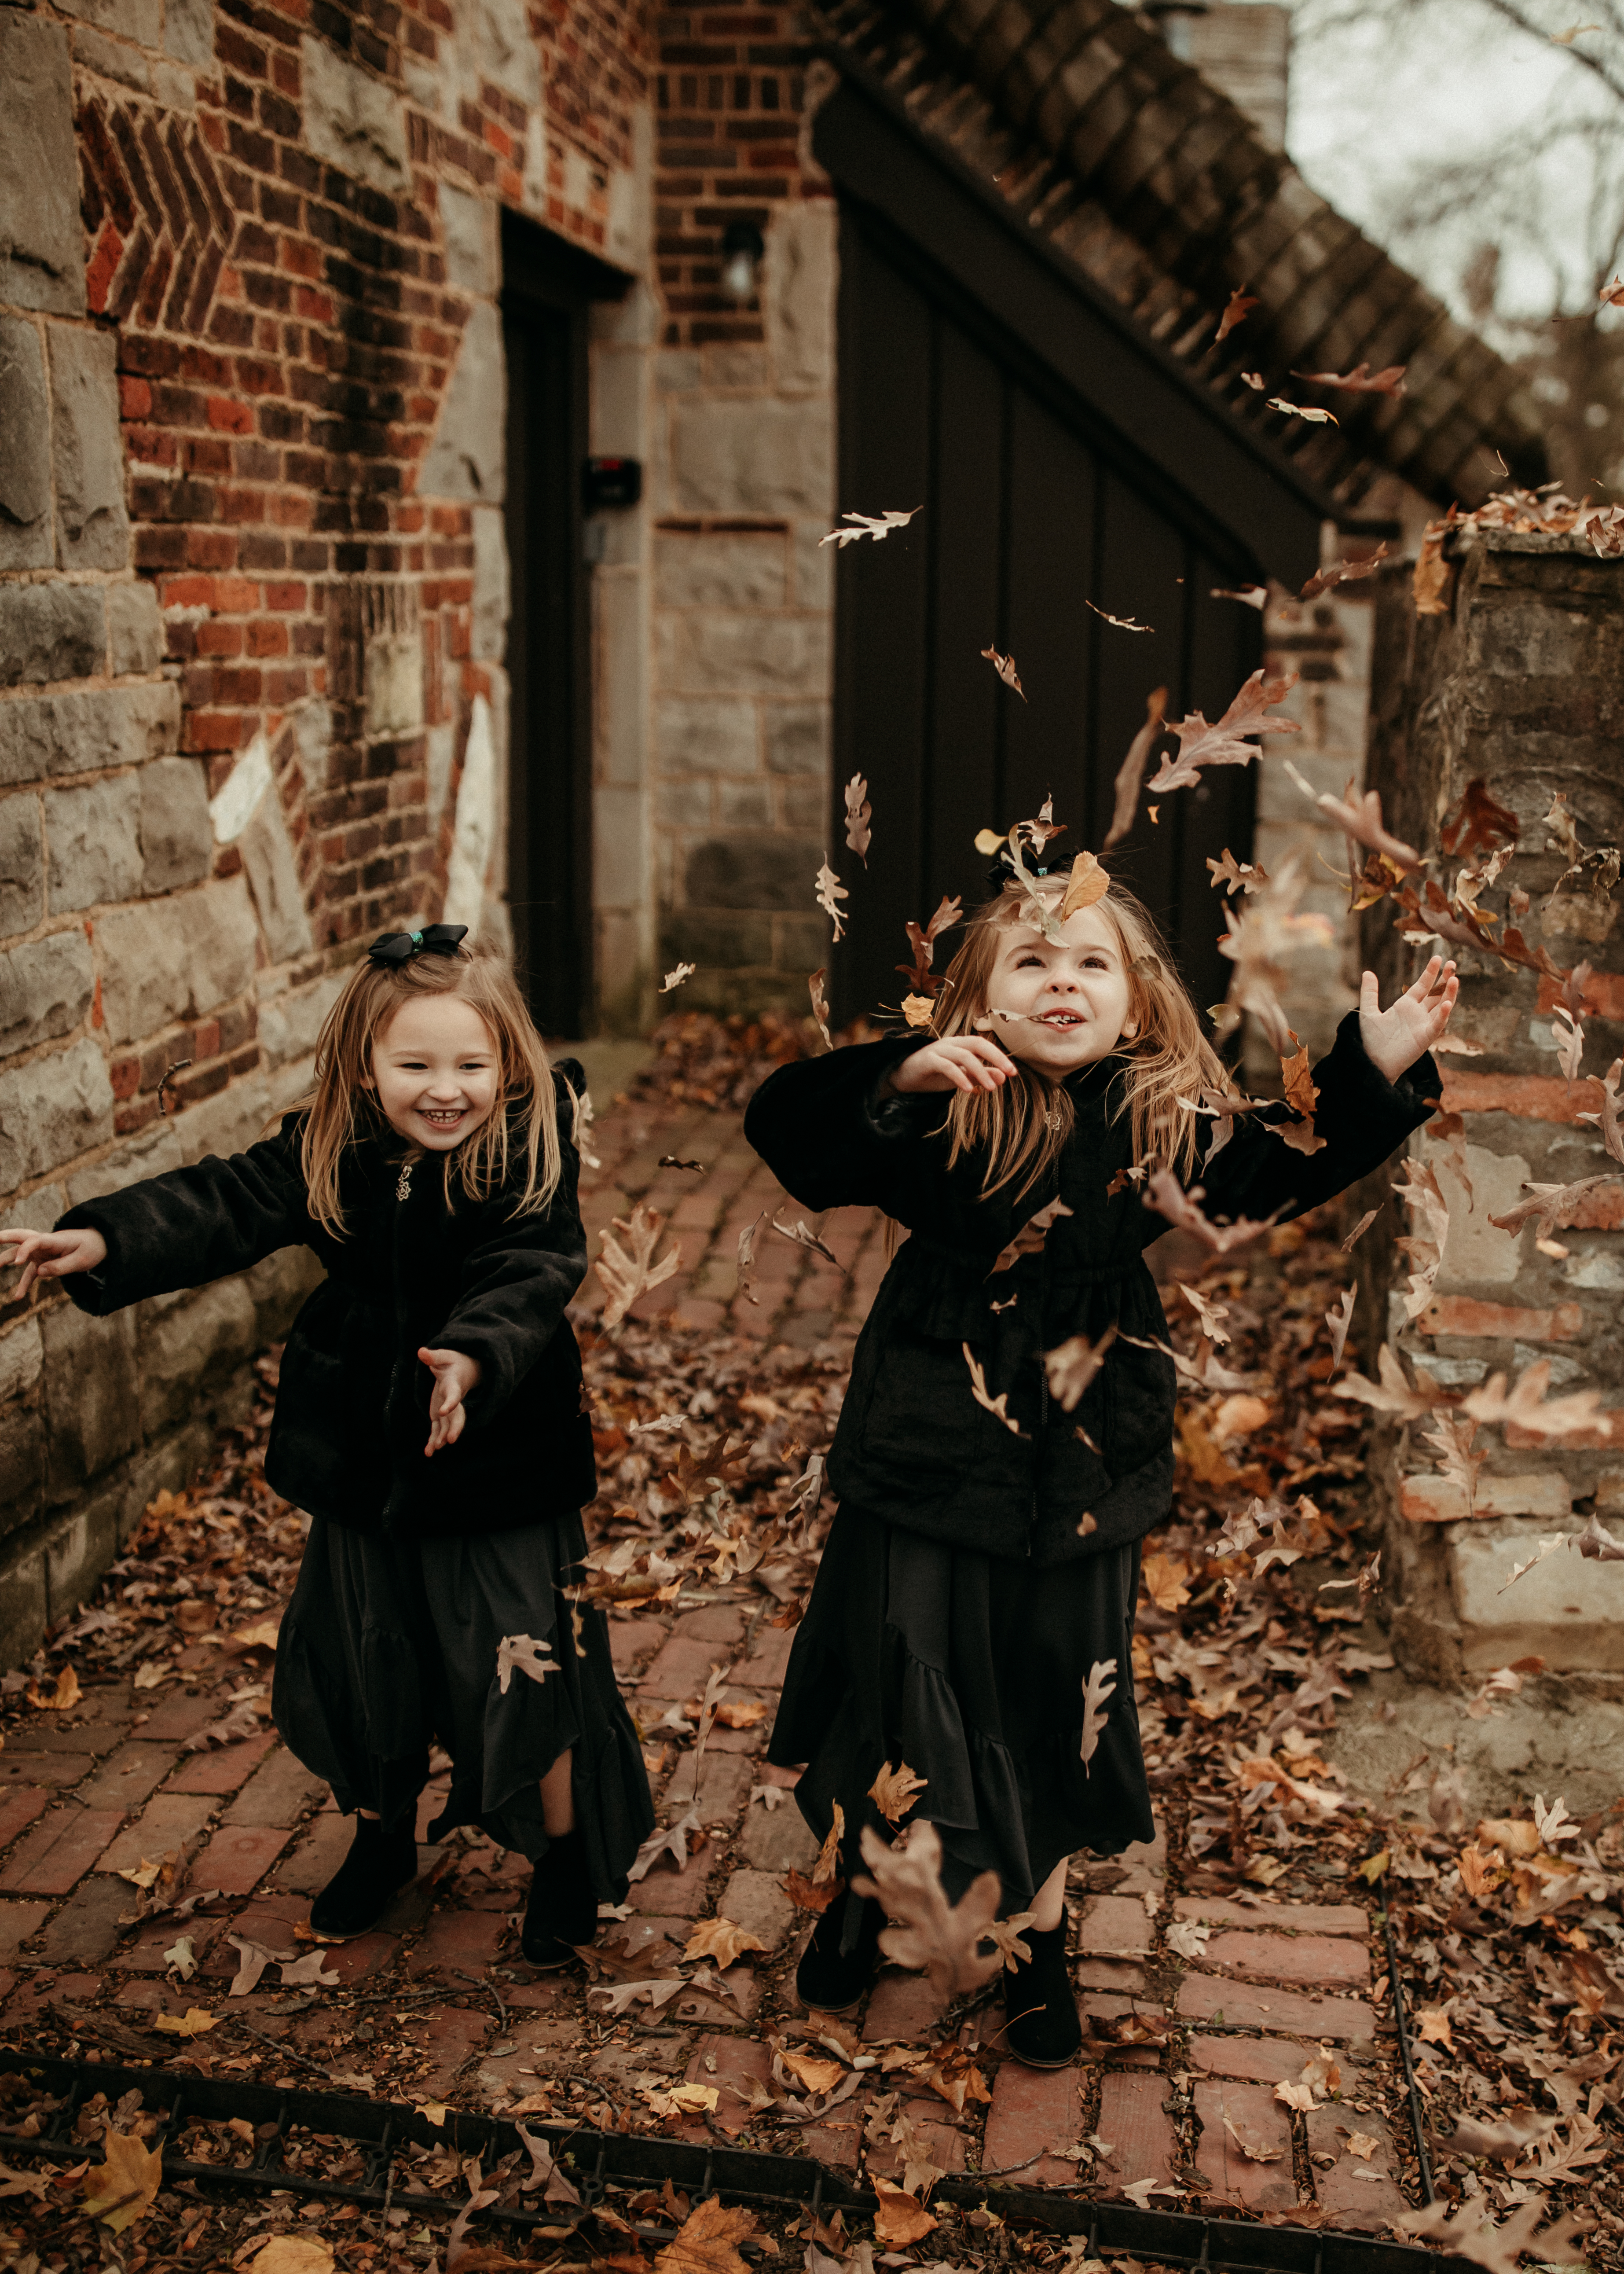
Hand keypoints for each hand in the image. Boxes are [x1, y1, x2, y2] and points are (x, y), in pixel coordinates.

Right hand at [0, 1226, 107, 1300]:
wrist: (99, 1245)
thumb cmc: (91, 1249)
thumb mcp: (81, 1260)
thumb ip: (61, 1266)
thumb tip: (40, 1272)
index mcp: (55, 1239)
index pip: (35, 1241)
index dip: (25, 1250)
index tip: (18, 1263)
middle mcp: (45, 1244)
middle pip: (22, 1237)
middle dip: (6, 1237)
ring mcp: (42, 1252)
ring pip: (20, 1254)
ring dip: (6, 1259)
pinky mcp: (43, 1261)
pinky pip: (30, 1273)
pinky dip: (23, 1284)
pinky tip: (18, 1298)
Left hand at [419, 1346, 480, 1454]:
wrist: (464, 1371)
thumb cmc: (453, 1362)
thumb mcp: (444, 1356)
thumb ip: (433, 1357)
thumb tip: (421, 1352)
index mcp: (454, 1386)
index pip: (454, 1396)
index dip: (450, 1403)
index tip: (443, 1411)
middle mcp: (453, 1401)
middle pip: (457, 1416)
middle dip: (454, 1428)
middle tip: (450, 1440)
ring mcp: (448, 1410)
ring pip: (448, 1426)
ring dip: (441, 1438)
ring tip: (434, 1450)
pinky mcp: (441, 1416)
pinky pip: (439, 1429)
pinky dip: (434, 1440)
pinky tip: (428, 1453)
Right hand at [885, 1035, 1017, 1096]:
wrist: (902, 1078)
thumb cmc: (933, 1076)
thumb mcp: (960, 1078)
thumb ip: (979, 1076)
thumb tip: (1002, 1078)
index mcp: (960, 1045)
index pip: (984, 1045)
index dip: (999, 1057)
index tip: (1013, 1073)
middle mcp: (951, 1043)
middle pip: (977, 1044)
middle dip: (996, 1057)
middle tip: (1009, 1074)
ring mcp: (938, 1050)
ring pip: (964, 1055)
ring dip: (980, 1071)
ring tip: (992, 1088)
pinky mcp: (927, 1060)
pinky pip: (946, 1066)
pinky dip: (959, 1077)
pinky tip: (969, 1090)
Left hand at [1358, 956, 1457, 1083]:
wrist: (1372, 1062)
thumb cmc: (1371, 1040)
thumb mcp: (1368, 1013)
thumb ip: (1369, 993)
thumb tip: (1367, 972)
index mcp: (1406, 1006)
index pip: (1422, 986)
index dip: (1431, 973)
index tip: (1438, 958)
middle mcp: (1418, 1014)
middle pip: (1436, 993)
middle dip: (1444, 979)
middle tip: (1452, 963)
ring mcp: (1423, 1025)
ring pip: (1441, 1006)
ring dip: (1449, 994)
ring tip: (1455, 979)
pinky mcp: (1425, 1038)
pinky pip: (1437, 1025)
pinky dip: (1443, 1015)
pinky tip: (1448, 1003)